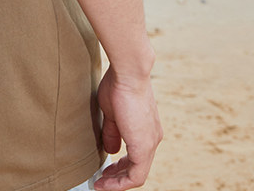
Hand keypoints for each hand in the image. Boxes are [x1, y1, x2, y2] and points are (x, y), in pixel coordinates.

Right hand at [92, 66, 162, 189]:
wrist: (129, 73)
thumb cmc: (118, 85)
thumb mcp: (112, 113)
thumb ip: (112, 132)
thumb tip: (111, 150)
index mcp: (146, 128)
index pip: (135, 155)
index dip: (119, 166)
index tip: (105, 168)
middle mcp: (152, 138)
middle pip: (137, 167)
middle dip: (117, 176)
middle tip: (101, 179)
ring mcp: (150, 143)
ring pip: (137, 174)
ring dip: (117, 182)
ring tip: (100, 184)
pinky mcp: (144, 147)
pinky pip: (135, 176)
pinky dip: (120, 182)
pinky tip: (105, 183)